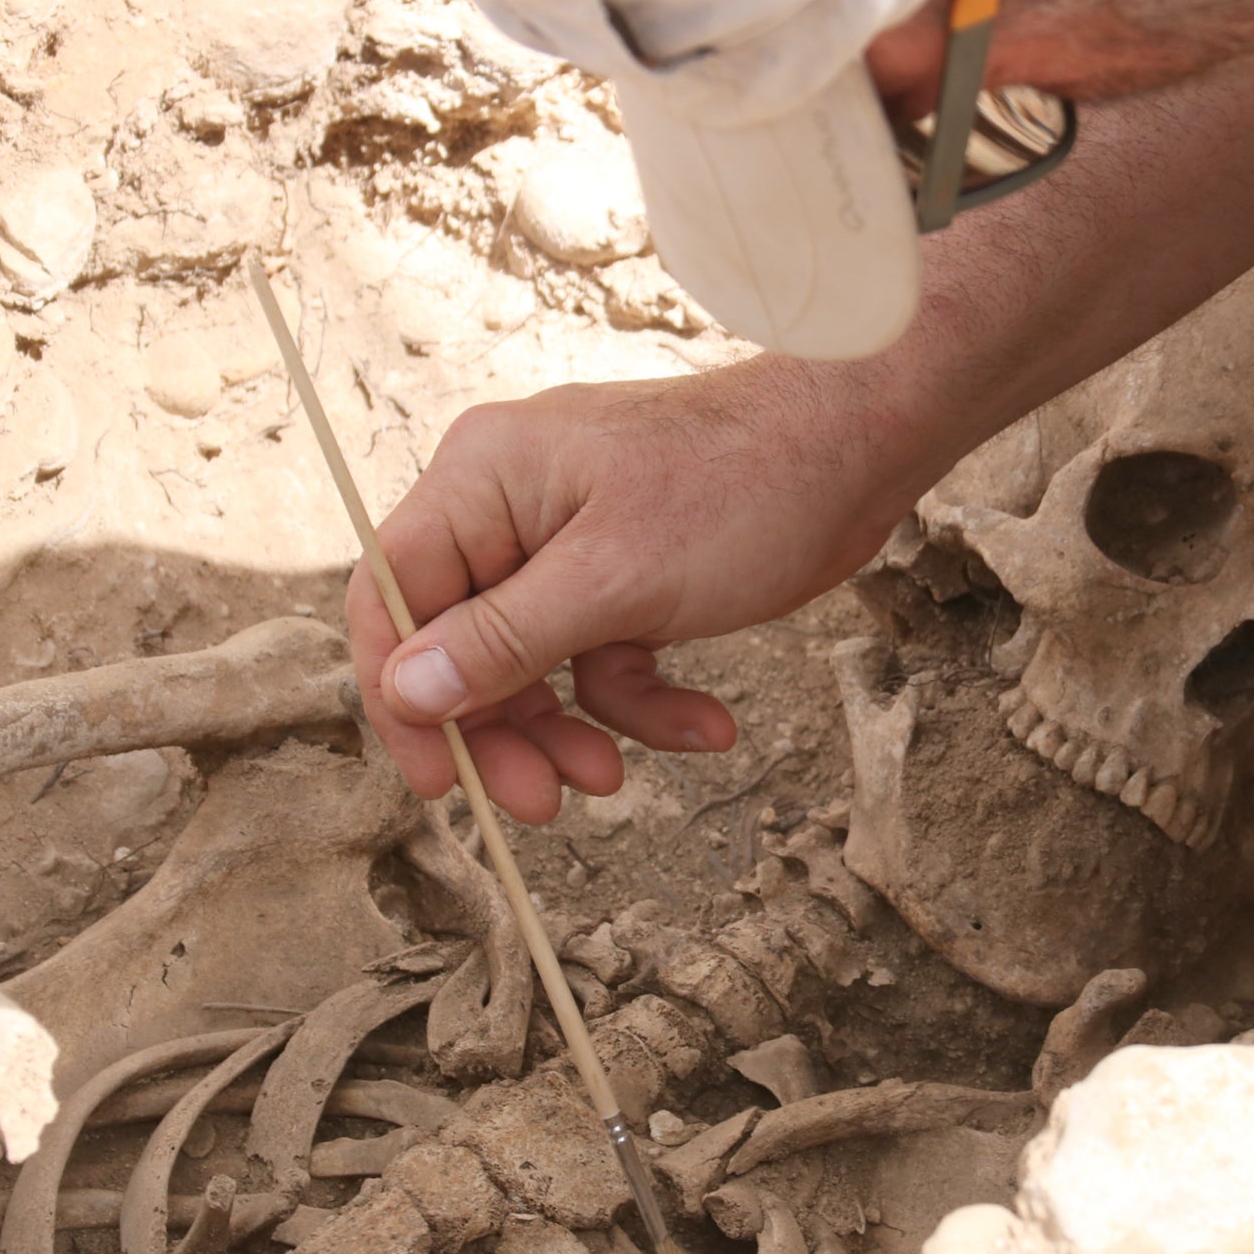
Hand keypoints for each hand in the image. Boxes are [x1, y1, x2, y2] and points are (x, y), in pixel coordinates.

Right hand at [346, 362, 926, 823]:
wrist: (860, 451)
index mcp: (482, 481)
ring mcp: (570, 546)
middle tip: (542, 802)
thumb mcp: (613, 579)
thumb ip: (502, 640)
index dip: (400, 694)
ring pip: (533, 668)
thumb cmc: (740, 487)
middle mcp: (511, 509)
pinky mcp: (627, 579)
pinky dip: (644, 703)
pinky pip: (604, 662)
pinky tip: (708, 725)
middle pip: (461, 647)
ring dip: (574, 730)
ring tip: (617, 779)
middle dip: (504, 731)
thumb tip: (404, 691)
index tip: (437, 779)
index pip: (393, 595)